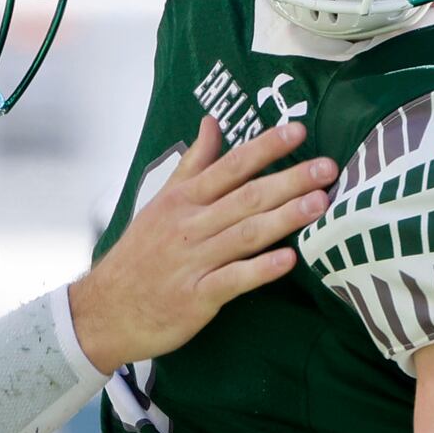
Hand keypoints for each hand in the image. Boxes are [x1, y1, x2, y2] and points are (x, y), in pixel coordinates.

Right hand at [69, 119, 332, 372]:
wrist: (105, 310)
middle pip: (245, 197)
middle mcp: (189, 226)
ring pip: (244, 234)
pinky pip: (232, 279)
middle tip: (327, 168)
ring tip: (320, 204)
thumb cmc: (140, 254)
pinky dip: (260, 269)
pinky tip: (288, 259)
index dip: (264, 147)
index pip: (229, 166)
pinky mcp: (196, 297)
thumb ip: (193, 164)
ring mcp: (193, 261)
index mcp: (182, 199)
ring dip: (284, 218)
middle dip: (289, 180)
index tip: (298, 130)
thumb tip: (212, 122)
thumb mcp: (161, 202)